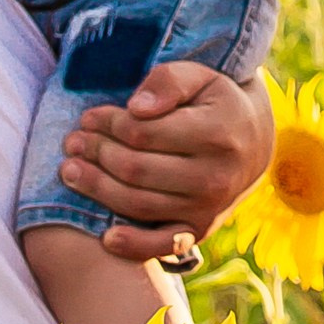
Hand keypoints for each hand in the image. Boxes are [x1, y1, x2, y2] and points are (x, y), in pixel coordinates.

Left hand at [58, 60, 273, 261]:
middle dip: (96, 154)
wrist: (253, 144)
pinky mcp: (200, 230)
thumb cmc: (215, 104)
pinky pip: (164, 245)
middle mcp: (214, 176)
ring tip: (70, 171)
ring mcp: (208, 208)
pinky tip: (107, 237)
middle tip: (72, 143)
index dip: (109, 124)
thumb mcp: (200, 77)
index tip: (88, 117)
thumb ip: (168, 82)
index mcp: (216, 133)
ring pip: (139, 204)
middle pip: (136, 169)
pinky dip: (134, 246)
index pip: (144, 133)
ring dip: (97, 189)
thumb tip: (136, 108)